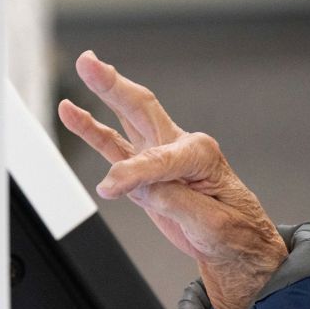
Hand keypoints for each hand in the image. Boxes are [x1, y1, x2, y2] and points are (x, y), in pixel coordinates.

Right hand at [58, 50, 286, 308]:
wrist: (236, 246)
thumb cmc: (232, 232)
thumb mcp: (211, 223)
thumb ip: (174, 200)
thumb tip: (141, 188)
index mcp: (201, 154)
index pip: (158, 159)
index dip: (132, 172)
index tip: (110, 188)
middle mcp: (179, 147)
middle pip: (141, 107)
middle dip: (114, 85)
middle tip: (89, 62)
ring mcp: (159, 155)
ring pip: (126, 118)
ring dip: (103, 93)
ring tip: (83, 69)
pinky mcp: (144, 171)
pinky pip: (112, 146)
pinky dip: (90, 130)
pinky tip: (73, 114)